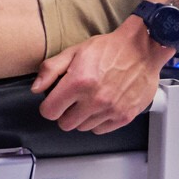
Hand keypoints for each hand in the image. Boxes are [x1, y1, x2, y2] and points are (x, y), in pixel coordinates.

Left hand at [30, 21, 170, 132]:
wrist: (142, 50)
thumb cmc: (110, 49)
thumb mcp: (74, 51)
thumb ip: (51, 69)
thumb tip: (36, 88)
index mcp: (79, 82)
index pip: (50, 112)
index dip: (49, 106)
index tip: (53, 101)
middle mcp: (95, 99)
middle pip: (65, 124)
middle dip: (64, 113)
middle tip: (71, 101)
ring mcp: (111, 109)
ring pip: (83, 128)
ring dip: (82, 117)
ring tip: (89, 100)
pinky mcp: (125, 116)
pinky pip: (101, 129)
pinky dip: (98, 121)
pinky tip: (101, 106)